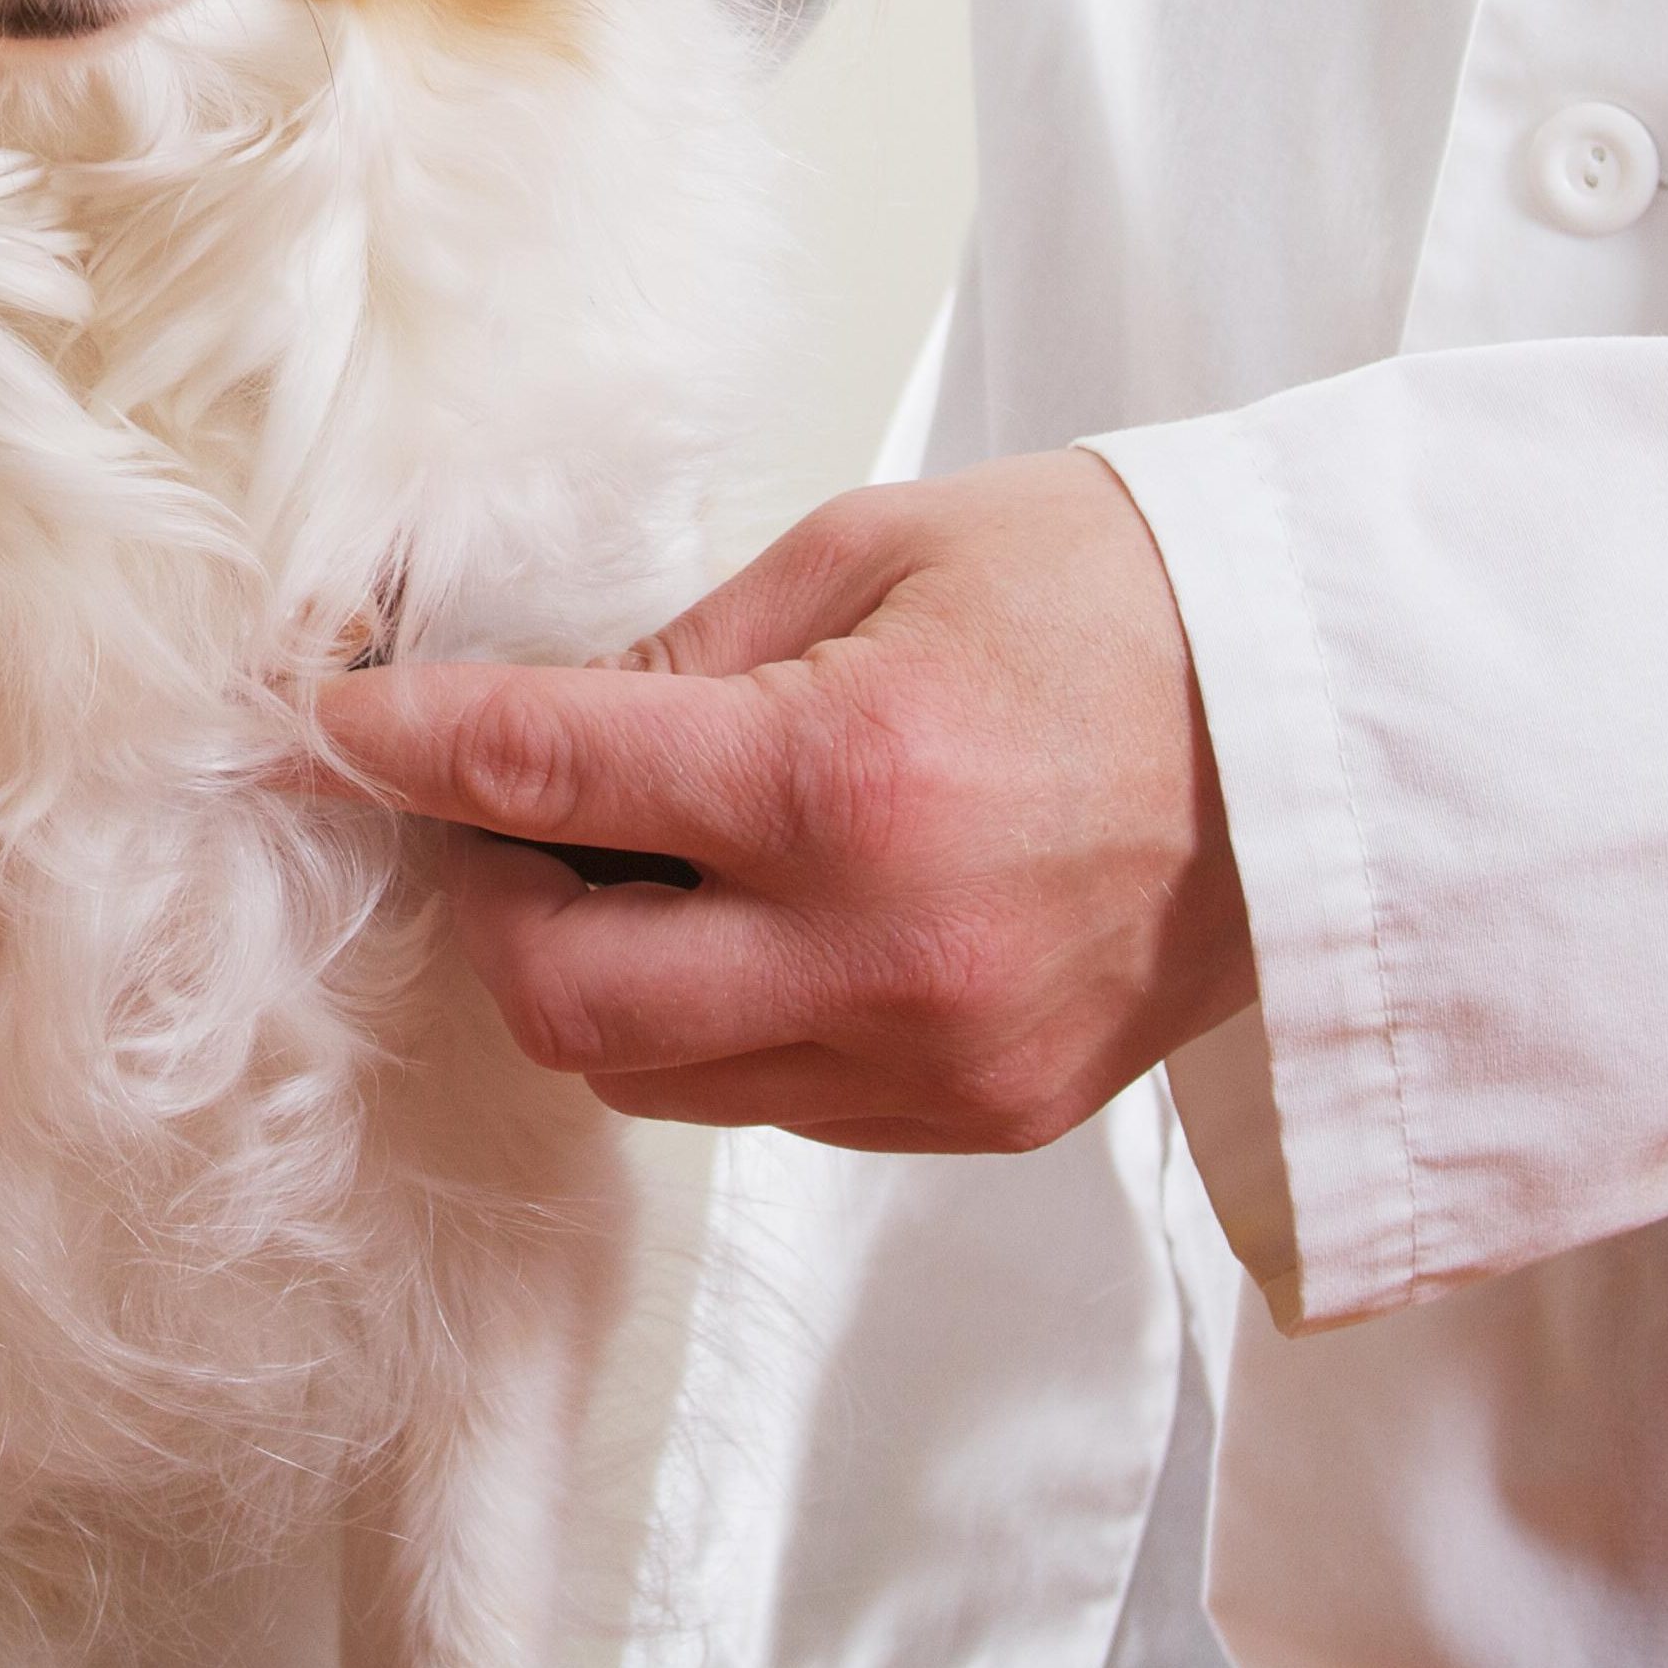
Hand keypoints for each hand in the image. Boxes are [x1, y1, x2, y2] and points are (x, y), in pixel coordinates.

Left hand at [307, 449, 1256, 1151]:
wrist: (1334, 729)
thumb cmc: (1120, 600)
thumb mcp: (881, 548)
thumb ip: (692, 647)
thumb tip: (543, 717)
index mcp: (842, 777)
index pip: (539, 776)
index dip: (403, 748)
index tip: (333, 728)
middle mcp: (873, 949)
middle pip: (554, 996)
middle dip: (492, 904)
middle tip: (505, 818)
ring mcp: (924, 1059)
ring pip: (646, 1074)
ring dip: (600, 976)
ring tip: (644, 868)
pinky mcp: (969, 1119)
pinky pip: (762, 1103)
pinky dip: (718, 1023)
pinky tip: (763, 925)